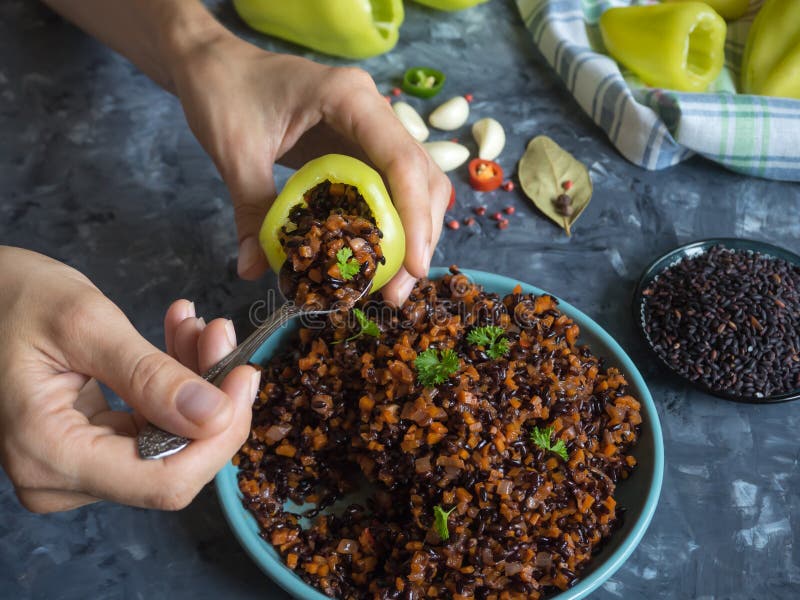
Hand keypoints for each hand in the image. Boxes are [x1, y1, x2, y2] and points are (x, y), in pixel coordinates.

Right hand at [0, 246, 257, 512]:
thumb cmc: (13, 299)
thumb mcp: (86, 325)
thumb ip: (151, 376)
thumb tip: (218, 416)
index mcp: (49, 454)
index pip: (164, 481)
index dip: (220, 437)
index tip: (244, 376)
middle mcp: (60, 478)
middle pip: (174, 464)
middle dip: (211, 399)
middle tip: (219, 333)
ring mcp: (74, 469)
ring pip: (171, 442)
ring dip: (195, 383)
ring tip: (196, 325)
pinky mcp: (89, 449)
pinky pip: (153, 428)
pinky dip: (175, 385)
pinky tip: (179, 337)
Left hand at [167, 29, 449, 303]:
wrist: (214, 64)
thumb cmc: (224, 91)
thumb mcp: (234, 151)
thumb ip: (251, 209)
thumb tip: (253, 270)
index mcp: (349, 98)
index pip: (401, 160)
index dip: (415, 217)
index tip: (413, 269)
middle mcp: (373, 111)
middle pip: (422, 177)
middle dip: (420, 237)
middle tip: (397, 292)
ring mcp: (370, 129)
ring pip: (415, 185)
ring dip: (411, 235)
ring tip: (390, 286)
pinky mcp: (360, 148)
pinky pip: (388, 189)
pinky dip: (387, 226)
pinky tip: (371, 258)